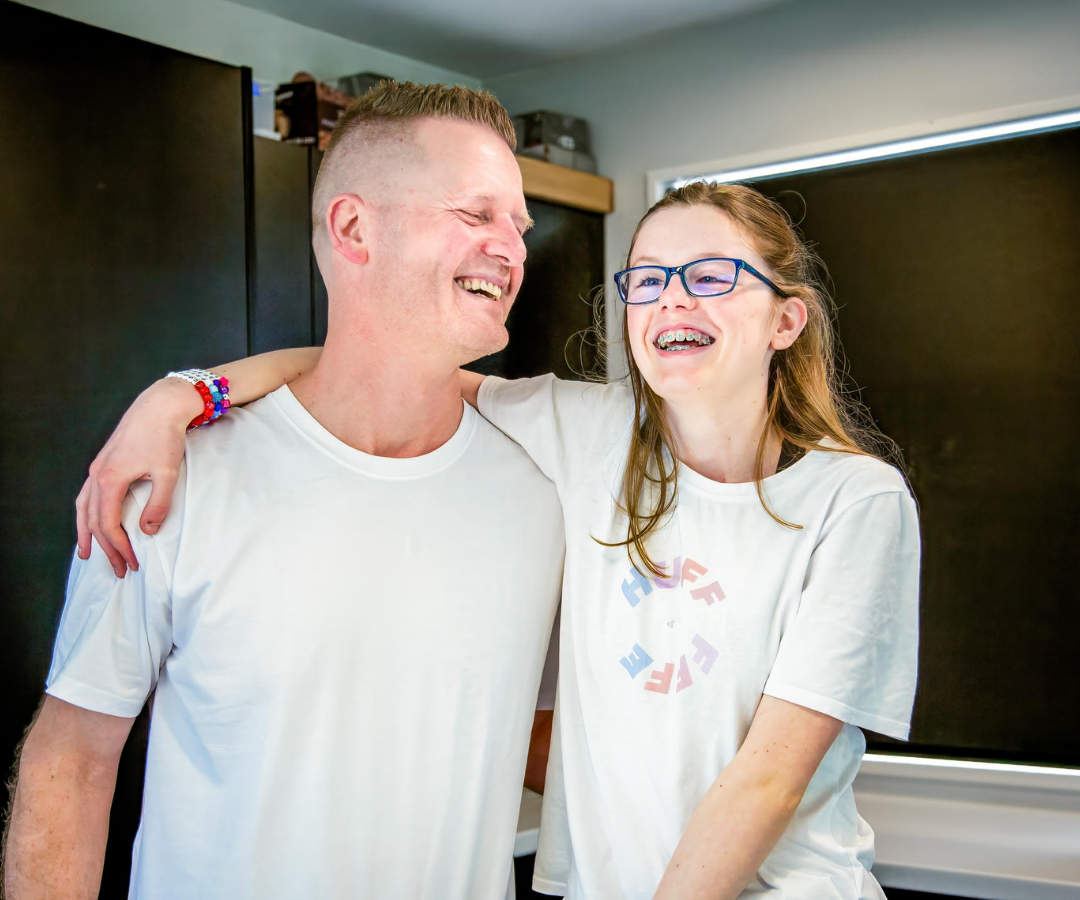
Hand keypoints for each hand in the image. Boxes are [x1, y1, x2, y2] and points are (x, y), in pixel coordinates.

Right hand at [76, 378, 199, 576]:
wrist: (159, 406)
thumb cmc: (165, 437)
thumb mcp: (167, 474)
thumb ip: (157, 505)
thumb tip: (146, 532)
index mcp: (110, 480)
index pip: (108, 524)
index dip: (119, 547)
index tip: (132, 563)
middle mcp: (97, 475)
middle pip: (94, 521)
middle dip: (106, 548)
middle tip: (118, 569)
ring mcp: (97, 468)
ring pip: (84, 508)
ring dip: (86, 533)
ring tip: (86, 554)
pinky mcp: (103, 463)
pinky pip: (87, 494)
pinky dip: (86, 512)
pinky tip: (90, 520)